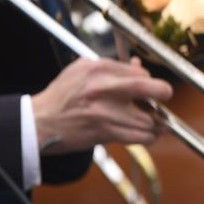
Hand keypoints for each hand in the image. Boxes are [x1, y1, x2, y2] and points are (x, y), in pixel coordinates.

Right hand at [32, 58, 172, 153]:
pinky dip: (148, 136)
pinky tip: (149, 133)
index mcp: (98, 70)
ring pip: (148, 118)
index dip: (148, 79)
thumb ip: (113, 67)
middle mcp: (104, 90)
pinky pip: (137, 137)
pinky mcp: (104, 133)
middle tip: (165, 96)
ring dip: (157, 120)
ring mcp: (105, 113)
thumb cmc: (61, 95)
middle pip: (149, 88)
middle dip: (163, 92)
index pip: (138, 71)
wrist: (38, 123)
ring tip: (158, 120)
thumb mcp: (82, 70)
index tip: (150, 86)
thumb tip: (139, 66)